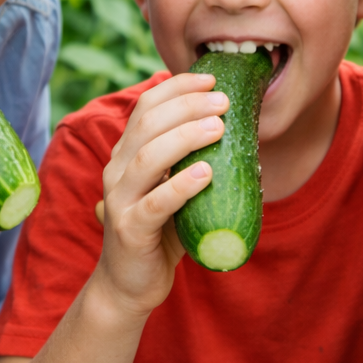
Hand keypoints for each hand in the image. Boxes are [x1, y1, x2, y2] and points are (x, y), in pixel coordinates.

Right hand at [94, 72, 228, 317]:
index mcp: (127, 153)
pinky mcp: (130, 229)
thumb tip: (245, 134)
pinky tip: (206, 173)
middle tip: (224, 101)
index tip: (210, 77)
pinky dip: (181, 185)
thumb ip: (195, 161)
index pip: (146, 106)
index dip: (177, 87)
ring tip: (219, 127)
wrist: (130, 284)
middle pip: (148, 124)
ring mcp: (120, 199)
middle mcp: (117, 170)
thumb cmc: (161, 232)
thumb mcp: (175, 188)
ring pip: (148, 156)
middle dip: (187, 106)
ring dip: (186, 136)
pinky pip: (156, 203)